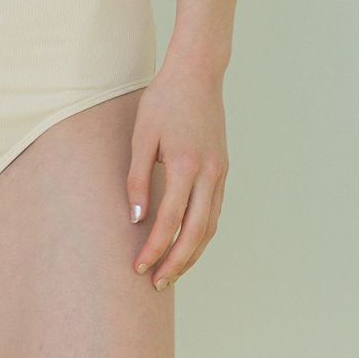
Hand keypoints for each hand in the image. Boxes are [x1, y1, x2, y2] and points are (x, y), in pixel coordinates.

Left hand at [125, 61, 228, 290]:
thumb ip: (138, 177)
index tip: (137, 266)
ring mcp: (220, 173)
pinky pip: (214, 211)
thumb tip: (135, 218)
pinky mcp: (223, 169)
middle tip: (156, 283)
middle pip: (195, 234)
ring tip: (171, 272)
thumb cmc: (164, 100)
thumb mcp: (142, 134)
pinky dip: (202, 233)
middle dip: (176, 263)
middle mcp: (208, 174)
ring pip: (209, 227)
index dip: (153, 248)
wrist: (198, 74)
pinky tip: (188, 243)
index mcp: (186, 165)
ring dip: (192, 253)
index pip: (169, 221)